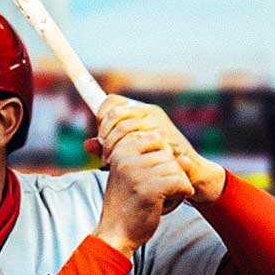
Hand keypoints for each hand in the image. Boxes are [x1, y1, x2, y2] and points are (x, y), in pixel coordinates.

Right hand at [93, 115, 194, 257]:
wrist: (115, 233)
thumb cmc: (126, 204)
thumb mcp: (130, 174)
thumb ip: (150, 158)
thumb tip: (176, 147)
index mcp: (120, 151)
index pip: (156, 138)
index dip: (161, 158)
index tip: (145, 177)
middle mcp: (126, 159)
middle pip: (169, 154)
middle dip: (168, 173)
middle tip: (151, 191)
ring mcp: (137, 174)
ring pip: (177, 169)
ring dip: (175, 186)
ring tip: (157, 199)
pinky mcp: (150, 190)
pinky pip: (182, 183)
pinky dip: (180, 195)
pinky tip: (164, 204)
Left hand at [94, 95, 226, 203]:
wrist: (188, 172)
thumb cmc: (155, 162)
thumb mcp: (127, 153)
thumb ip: (107, 147)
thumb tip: (86, 145)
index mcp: (139, 112)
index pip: (112, 102)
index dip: (101, 116)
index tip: (101, 138)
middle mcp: (148, 112)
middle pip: (114, 113)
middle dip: (104, 134)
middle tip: (104, 154)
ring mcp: (157, 122)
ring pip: (123, 125)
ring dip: (112, 145)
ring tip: (111, 161)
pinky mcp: (164, 136)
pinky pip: (137, 139)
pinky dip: (125, 152)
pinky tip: (124, 163)